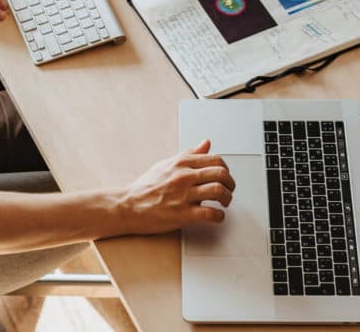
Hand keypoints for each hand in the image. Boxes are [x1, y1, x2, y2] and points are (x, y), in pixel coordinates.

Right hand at [116, 139, 234, 234]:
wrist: (128, 205)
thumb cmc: (146, 186)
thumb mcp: (167, 164)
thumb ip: (189, 154)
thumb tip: (205, 143)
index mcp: (181, 163)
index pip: (215, 160)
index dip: (226, 169)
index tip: (224, 176)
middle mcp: (184, 176)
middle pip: (221, 173)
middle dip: (230, 183)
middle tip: (229, 190)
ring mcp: (183, 195)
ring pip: (218, 191)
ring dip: (227, 198)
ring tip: (224, 202)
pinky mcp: (182, 214)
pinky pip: (210, 213)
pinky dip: (219, 216)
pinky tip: (217, 216)